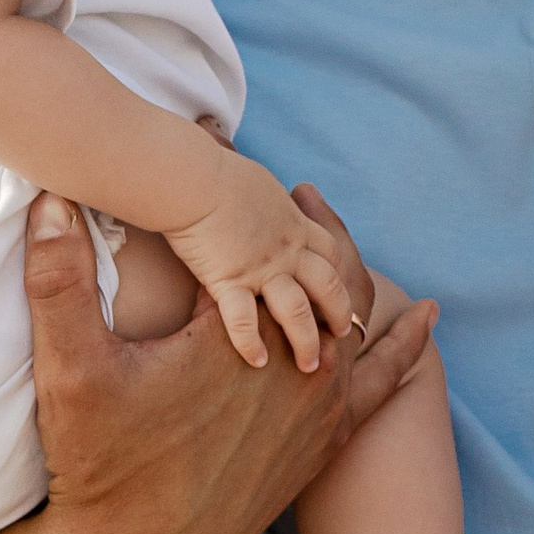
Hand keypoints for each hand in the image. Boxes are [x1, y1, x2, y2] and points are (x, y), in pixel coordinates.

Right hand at [16, 187, 428, 533]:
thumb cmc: (98, 468)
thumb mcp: (68, 368)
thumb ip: (58, 277)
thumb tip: (50, 197)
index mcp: (243, 340)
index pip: (281, 249)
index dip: (278, 209)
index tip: (265, 174)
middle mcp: (298, 375)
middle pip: (333, 279)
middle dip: (322, 233)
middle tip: (302, 195)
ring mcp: (318, 415)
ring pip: (361, 323)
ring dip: (353, 277)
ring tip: (335, 238)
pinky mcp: (324, 449)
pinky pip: (382, 384)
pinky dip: (403, 346)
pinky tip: (422, 321)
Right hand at [162, 151, 362, 369]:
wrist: (191, 176)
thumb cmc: (211, 169)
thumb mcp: (251, 180)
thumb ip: (259, 196)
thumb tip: (251, 187)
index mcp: (293, 223)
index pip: (331, 251)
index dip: (338, 272)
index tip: (337, 288)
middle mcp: (287, 249)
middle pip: (328, 285)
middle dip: (338, 312)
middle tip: (341, 333)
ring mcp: (262, 267)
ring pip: (298, 311)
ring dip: (306, 340)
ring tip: (308, 364)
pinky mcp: (230, 281)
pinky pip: (245, 321)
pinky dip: (251, 343)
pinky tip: (256, 361)